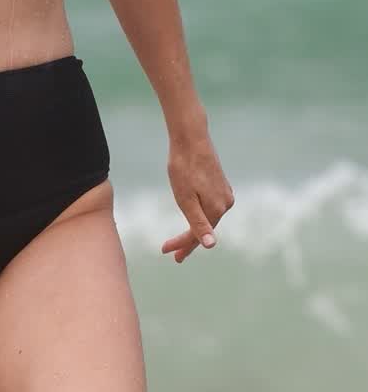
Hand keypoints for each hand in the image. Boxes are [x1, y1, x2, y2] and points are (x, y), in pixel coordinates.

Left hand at [162, 131, 233, 263]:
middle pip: (205, 228)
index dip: (182, 245)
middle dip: (187, 241)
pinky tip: (195, 217)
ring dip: (195, 228)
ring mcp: (225, 193)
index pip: (198, 235)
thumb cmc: (184, 168)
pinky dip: (200, 215)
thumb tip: (211, 245)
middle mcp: (225, 203)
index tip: (166, 252)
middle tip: (171, 252)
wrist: (191, 138)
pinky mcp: (221, 185)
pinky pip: (211, 207)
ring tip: (180, 239)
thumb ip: (198, 223)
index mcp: (216, 208)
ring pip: (208, 217)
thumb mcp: (186, 198)